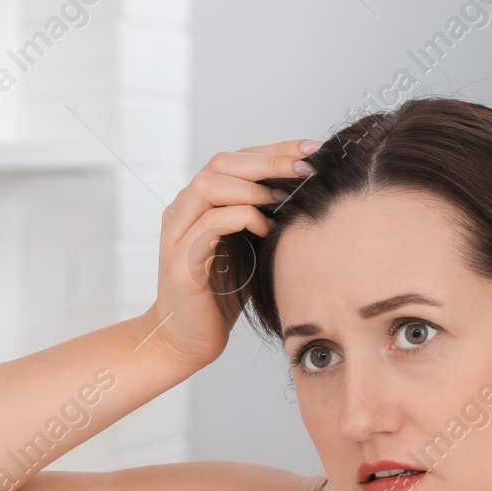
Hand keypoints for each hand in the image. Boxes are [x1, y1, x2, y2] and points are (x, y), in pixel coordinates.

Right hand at [149, 139, 319, 369]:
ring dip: (253, 188)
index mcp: (198, 204)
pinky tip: (266, 228)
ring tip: (285, 198)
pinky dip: (241, 218)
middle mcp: (182, 212)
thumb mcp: (247, 248)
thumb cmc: (220, 296)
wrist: (185, 341)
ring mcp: (177, 234)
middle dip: (269, 161)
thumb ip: (263, 218)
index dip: (275, 150)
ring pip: (209, 186)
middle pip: (221, 163)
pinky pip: (209, 224)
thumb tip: (308, 192)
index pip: (236, 159)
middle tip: (308, 167)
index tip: (314, 150)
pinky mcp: (180, 262)